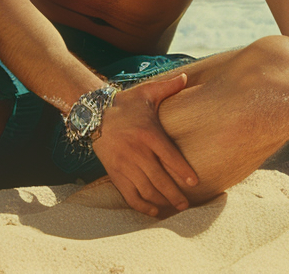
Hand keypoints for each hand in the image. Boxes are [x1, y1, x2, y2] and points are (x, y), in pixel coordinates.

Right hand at [91, 70, 196, 216]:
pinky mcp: (114, 173)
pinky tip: (153, 211)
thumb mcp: (147, 91)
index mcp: (148, 132)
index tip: (194, 182)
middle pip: (158, 178)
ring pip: (145, 189)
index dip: (182, 170)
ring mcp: (124, 164)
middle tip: (187, 204)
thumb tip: (186, 77)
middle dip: (174, 193)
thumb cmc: (126, 103)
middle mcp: (136, 151)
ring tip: (175, 208)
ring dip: (161, 201)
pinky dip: (141, 205)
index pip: (168, 156)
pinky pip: (129, 194)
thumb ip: (168, 86)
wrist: (94, 113)